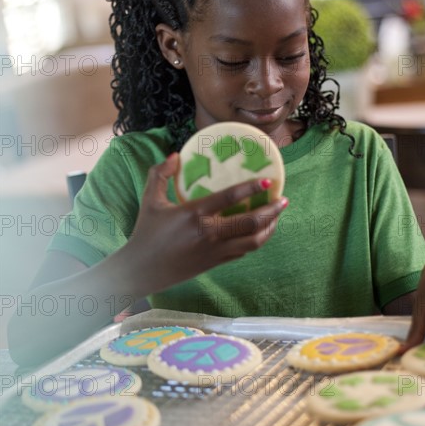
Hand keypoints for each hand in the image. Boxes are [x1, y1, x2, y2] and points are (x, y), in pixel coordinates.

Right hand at [124, 153, 286, 294]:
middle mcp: (209, 232)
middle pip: (250, 222)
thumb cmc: (145, 232)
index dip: (252, 188)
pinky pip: (244, 251)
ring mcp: (215, 250)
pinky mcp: (216, 263)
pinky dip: (256, 240)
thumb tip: (175, 154)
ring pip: (253, 241)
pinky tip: (261, 231)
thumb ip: (159, 174)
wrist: (141, 270)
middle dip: (272, 210)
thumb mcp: (149, 200)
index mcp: (195, 213)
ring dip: (269, 228)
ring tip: (277, 216)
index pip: (230, 197)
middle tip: (283, 199)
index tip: (269, 180)